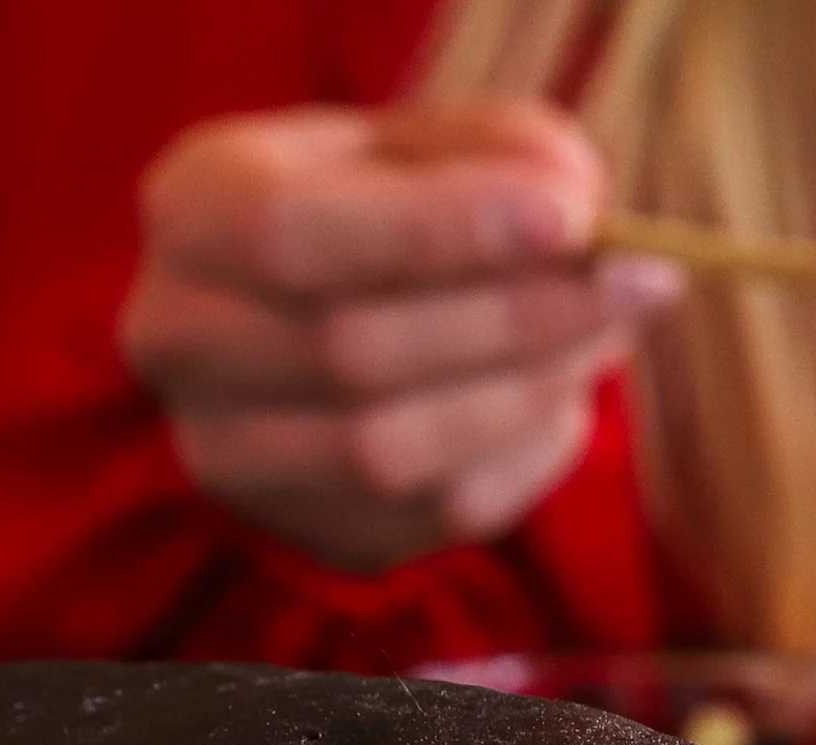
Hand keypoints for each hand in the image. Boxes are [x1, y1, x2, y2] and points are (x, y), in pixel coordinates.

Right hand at [119, 98, 681, 572]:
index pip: (297, 237)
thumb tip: (579, 208)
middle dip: (511, 320)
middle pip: (349, 356)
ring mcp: (231, 457)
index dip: (439, 233)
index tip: (571, 222)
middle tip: (632, 284)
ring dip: (521, 395)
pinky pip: (432, 519)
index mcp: (193, 212)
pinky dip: (520, 457)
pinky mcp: (307, 533)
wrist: (311, 314)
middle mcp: (184, 343)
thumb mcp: (416, 141)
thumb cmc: (369, 207)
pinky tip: (557, 398)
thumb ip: (494, 149)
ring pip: (387, 456)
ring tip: (603, 333)